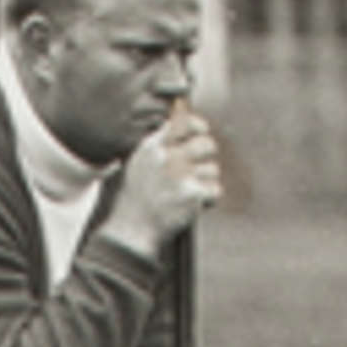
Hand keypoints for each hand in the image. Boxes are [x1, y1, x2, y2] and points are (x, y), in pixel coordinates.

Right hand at [110, 105, 220, 258]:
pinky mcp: (192, 194)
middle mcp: (168, 157)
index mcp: (153, 147)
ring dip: (206, 182)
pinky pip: (215, 190)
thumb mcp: (137, 164)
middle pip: (206, 144)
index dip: (198, 126)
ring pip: (212, 169)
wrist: (132, 231)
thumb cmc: (133, 200)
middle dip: (207, 156)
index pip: (185, 123)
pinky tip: (196, 205)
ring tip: (190, 193)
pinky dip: (209, 199)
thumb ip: (157, 142)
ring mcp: (181, 176)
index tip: (202, 132)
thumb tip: (179, 114)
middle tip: (200, 168)